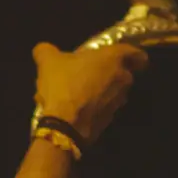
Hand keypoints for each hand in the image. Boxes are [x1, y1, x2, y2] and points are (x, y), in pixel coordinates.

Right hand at [31, 38, 147, 147]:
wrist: (65, 127)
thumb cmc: (63, 85)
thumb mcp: (48, 61)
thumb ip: (46, 51)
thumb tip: (42, 49)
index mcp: (113, 59)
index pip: (135, 53)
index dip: (135, 55)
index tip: (132, 57)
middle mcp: (122, 79)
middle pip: (124, 73)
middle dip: (111, 72)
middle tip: (92, 72)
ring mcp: (118, 102)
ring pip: (114, 91)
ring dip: (101, 90)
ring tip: (79, 93)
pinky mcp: (111, 120)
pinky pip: (105, 108)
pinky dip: (95, 106)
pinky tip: (76, 109)